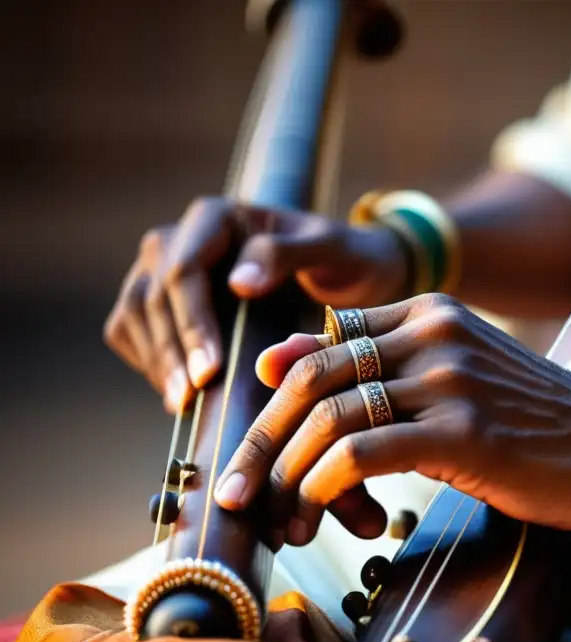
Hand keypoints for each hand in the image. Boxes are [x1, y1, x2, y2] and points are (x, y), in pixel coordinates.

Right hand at [103, 196, 409, 411]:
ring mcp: (161, 268)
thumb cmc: (343, 256)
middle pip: (152, 297)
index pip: (183, 271)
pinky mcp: (159, 301)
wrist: (347, 270)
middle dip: (171, 352)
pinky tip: (176, 395)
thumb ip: (287, 254)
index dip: (192, 324)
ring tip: (181, 403)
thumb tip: (239, 282)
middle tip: (189, 398)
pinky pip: (132, 331)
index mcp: (215, 217)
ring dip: (155, 362)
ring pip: (134, 315)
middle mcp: (179, 238)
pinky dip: (149, 363)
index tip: (209, 370)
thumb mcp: (330, 248)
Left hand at [213, 294, 570, 545]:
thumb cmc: (531, 423)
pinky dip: (325, 485)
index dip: (276, 404)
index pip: (320, 347)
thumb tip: (276, 363)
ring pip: (328, 417)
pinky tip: (322, 512)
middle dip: (262, 443)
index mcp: (427, 312)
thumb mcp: (451, 377)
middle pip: (309, 379)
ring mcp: (448, 378)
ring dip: (290, 478)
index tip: (256, 456)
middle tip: (237, 495)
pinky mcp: (462, 430)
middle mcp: (433, 333)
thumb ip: (373, 365)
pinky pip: (361, 451)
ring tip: (283, 522)